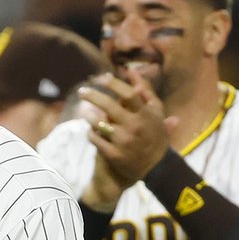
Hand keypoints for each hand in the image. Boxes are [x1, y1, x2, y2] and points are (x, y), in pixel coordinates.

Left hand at [77, 71, 175, 188]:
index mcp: (146, 115)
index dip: (113, 84)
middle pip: (109, 106)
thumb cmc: (155, 135)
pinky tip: (90, 129)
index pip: (128, 94)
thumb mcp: (156, 113)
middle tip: (82, 91)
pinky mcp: (113, 155)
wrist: (156, 168)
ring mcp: (123, 141)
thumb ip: (146, 92)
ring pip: (99, 123)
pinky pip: (95, 139)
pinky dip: (91, 132)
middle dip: (93, 96)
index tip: (101, 78)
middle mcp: (134, 127)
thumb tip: (130, 71)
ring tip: (84, 110)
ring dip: (88, 115)